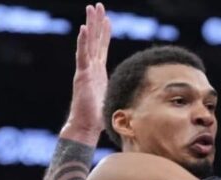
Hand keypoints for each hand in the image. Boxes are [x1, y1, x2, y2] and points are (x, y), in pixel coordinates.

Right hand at [61, 3, 111, 145]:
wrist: (86, 127)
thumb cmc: (99, 118)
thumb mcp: (114, 99)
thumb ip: (120, 93)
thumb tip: (139, 98)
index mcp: (98, 73)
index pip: (102, 48)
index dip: (104, 34)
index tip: (107, 19)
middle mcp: (91, 68)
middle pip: (94, 40)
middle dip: (96, 22)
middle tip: (97, 6)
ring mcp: (85, 71)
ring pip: (88, 43)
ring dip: (90, 25)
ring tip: (90, 9)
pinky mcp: (81, 76)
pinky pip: (82, 56)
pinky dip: (82, 42)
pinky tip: (83, 29)